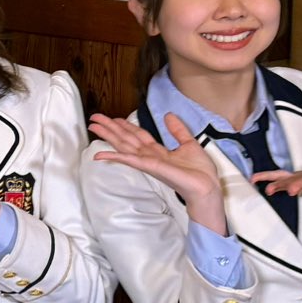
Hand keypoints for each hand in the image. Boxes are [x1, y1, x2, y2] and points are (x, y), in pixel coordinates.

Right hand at [89, 111, 226, 234]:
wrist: (206, 187)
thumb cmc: (200, 172)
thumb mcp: (189, 143)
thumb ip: (177, 130)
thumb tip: (169, 115)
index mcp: (158, 151)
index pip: (137, 135)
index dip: (125, 125)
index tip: (113, 118)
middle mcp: (149, 156)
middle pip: (126, 138)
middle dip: (110, 128)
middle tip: (94, 119)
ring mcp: (147, 162)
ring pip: (124, 145)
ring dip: (108, 136)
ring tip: (94, 126)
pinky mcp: (150, 167)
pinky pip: (129, 160)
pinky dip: (114, 157)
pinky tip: (100, 155)